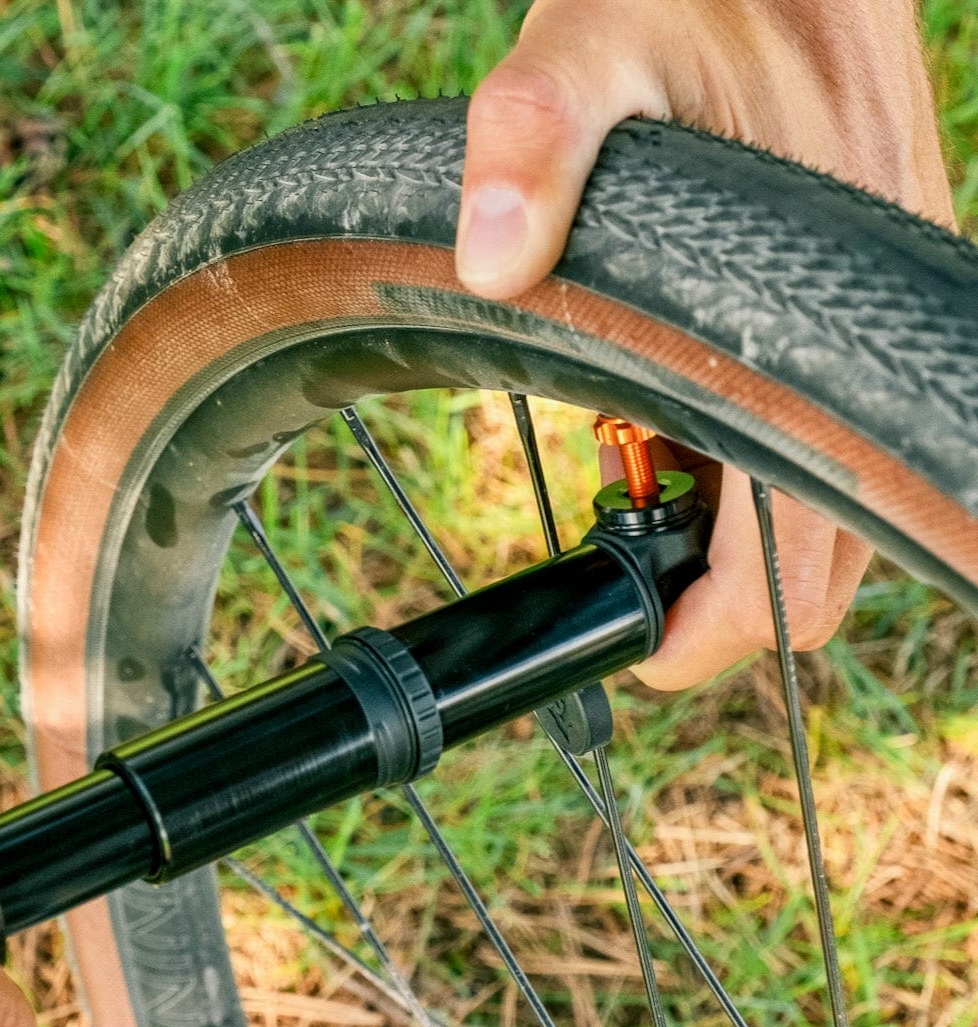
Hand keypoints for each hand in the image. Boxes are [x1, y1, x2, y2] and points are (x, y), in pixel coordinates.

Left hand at [456, 0, 955, 687]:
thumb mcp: (590, 47)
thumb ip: (534, 139)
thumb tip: (492, 263)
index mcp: (809, 323)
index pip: (800, 563)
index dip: (716, 631)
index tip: (638, 644)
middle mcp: (855, 347)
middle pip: (823, 569)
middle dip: (721, 602)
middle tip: (624, 577)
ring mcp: (857, 337)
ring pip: (819, 510)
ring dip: (728, 536)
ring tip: (632, 492)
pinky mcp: (843, 313)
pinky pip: (805, 436)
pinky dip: (741, 469)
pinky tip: (668, 423)